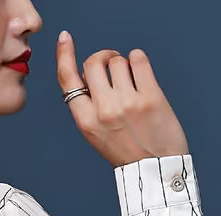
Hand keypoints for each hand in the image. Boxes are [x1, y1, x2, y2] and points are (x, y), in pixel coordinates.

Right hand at [56, 33, 189, 166]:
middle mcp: (104, 110)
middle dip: (102, 58)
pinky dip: (138, 60)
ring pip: (117, 60)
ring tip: (131, 80)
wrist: (156, 170)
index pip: (68, 80)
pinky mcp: (150, 96)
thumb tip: (89, 76)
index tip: (65, 39)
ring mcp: (128, 102)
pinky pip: (138, 59)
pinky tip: (141, 74)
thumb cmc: (128, 153)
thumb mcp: (98, 135)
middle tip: (111, 65)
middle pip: (93, 63)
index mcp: (87, 122)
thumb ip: (90, 107)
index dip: (64, 55)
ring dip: (123, 64)